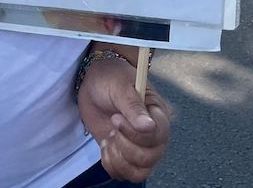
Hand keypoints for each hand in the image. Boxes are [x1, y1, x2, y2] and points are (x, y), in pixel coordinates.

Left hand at [78, 54, 170, 182]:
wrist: (93, 82)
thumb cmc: (111, 78)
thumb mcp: (120, 86)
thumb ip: (133, 106)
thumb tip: (149, 127)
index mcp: (158, 114)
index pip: (159, 136)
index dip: (136, 134)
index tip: (116, 118)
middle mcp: (154, 135)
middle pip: (150, 158)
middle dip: (125, 146)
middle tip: (112, 123)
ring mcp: (140, 147)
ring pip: (140, 172)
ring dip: (118, 158)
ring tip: (109, 137)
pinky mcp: (124, 154)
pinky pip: (124, 174)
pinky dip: (111, 164)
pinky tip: (105, 144)